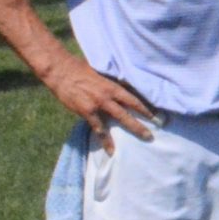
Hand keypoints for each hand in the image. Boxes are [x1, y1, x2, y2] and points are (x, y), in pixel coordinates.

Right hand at [40, 53, 154, 150]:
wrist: (61, 71)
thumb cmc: (80, 69)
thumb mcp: (101, 72)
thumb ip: (113, 81)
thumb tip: (125, 84)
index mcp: (113, 85)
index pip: (134, 98)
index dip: (146, 108)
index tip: (157, 116)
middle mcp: (108, 96)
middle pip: (129, 111)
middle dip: (142, 123)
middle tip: (153, 133)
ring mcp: (98, 104)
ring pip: (118, 120)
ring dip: (131, 130)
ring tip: (141, 140)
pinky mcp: (86, 111)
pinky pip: (98, 128)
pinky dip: (105, 140)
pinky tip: (111, 150)